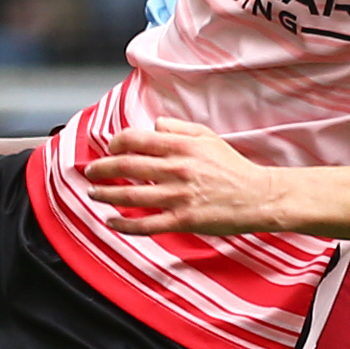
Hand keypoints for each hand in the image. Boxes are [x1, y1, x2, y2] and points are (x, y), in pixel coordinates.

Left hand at [81, 118, 291, 235]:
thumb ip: (178, 128)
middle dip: (101, 169)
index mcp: (181, 147)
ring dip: (106, 195)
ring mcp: (178, 196)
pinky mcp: (183, 220)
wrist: (259, 197)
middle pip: (126, 167)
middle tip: (90, 172)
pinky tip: (111, 221)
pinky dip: (124, 224)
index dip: (115, 143)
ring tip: (94, 194)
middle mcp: (176, 169)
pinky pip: (146, 224)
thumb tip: (153, 124)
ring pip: (131, 196)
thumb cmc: (233, 167)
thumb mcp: (208, 137)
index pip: (135, 139)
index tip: (108, 149)